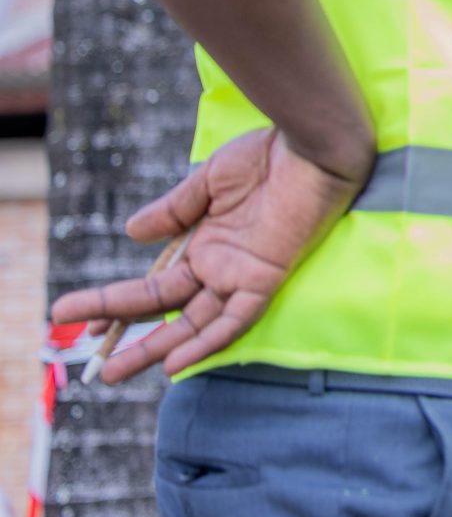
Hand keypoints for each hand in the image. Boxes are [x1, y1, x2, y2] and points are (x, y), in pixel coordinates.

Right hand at [52, 126, 367, 380]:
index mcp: (207, 247)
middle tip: (92, 364)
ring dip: (155, 350)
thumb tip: (132, 233)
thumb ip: (174, 211)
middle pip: (168, 311)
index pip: (156, 286)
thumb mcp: (209, 182)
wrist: (309, 143)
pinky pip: (236, 318)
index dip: (117, 304)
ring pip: (194, 324)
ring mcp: (242, 275)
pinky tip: (174, 364)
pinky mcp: (266, 276)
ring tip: (113, 373)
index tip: (75, 318)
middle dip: (129, 337)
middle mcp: (222, 267)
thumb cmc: (268, 155)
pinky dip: (208, 341)